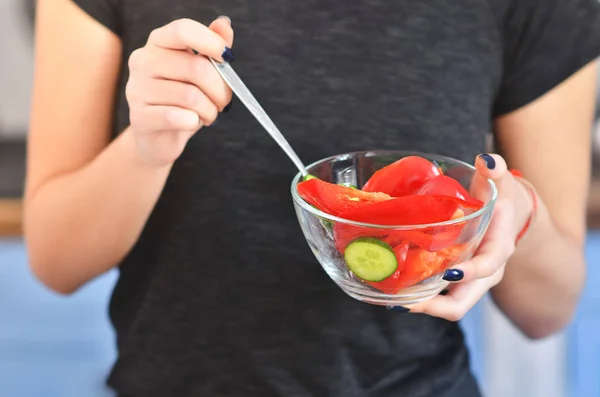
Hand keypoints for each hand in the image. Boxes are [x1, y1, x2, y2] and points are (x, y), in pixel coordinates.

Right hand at [125, 17, 233, 166]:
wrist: (159, 136)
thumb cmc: (182, 101)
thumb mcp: (200, 72)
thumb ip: (212, 47)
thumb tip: (223, 24)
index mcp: (158, 43)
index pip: (183, 30)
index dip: (211, 42)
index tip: (227, 58)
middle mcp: (143, 61)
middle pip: (196, 68)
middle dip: (220, 90)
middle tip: (223, 102)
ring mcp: (137, 89)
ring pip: (191, 96)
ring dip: (210, 110)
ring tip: (208, 114)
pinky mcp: (139, 117)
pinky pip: (177, 117)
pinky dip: (193, 122)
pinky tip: (192, 122)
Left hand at [402, 154, 533, 320]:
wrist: (511, 219)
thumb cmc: (504, 200)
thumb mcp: (503, 184)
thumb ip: (495, 171)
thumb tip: (485, 161)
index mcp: (499, 249)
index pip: (488, 266)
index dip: (471, 272)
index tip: (449, 273)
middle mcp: (486, 273)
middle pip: (463, 302)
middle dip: (435, 306)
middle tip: (404, 302)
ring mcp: (470, 281)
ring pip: (448, 305)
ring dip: (422, 305)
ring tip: (392, 299)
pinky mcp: (456, 281)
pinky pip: (439, 296)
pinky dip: (419, 296)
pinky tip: (394, 290)